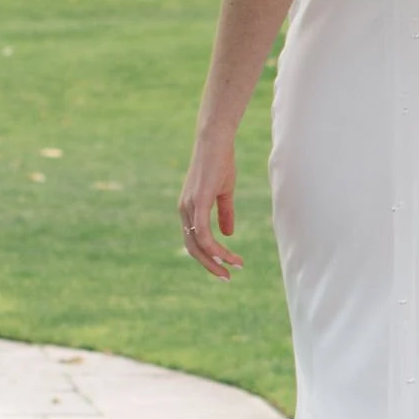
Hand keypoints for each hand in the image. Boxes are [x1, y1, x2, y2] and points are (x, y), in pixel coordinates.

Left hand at [179, 136, 242, 279]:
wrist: (216, 140)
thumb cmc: (220, 162)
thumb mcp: (224, 192)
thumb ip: (225, 213)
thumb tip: (228, 234)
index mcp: (189, 209)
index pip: (194, 241)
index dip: (210, 256)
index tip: (228, 267)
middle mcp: (184, 211)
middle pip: (192, 248)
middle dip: (210, 265)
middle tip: (227, 277)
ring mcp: (189, 207)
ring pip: (197, 243)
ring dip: (215, 259)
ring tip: (234, 267)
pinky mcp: (197, 202)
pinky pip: (202, 232)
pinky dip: (215, 247)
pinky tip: (228, 253)